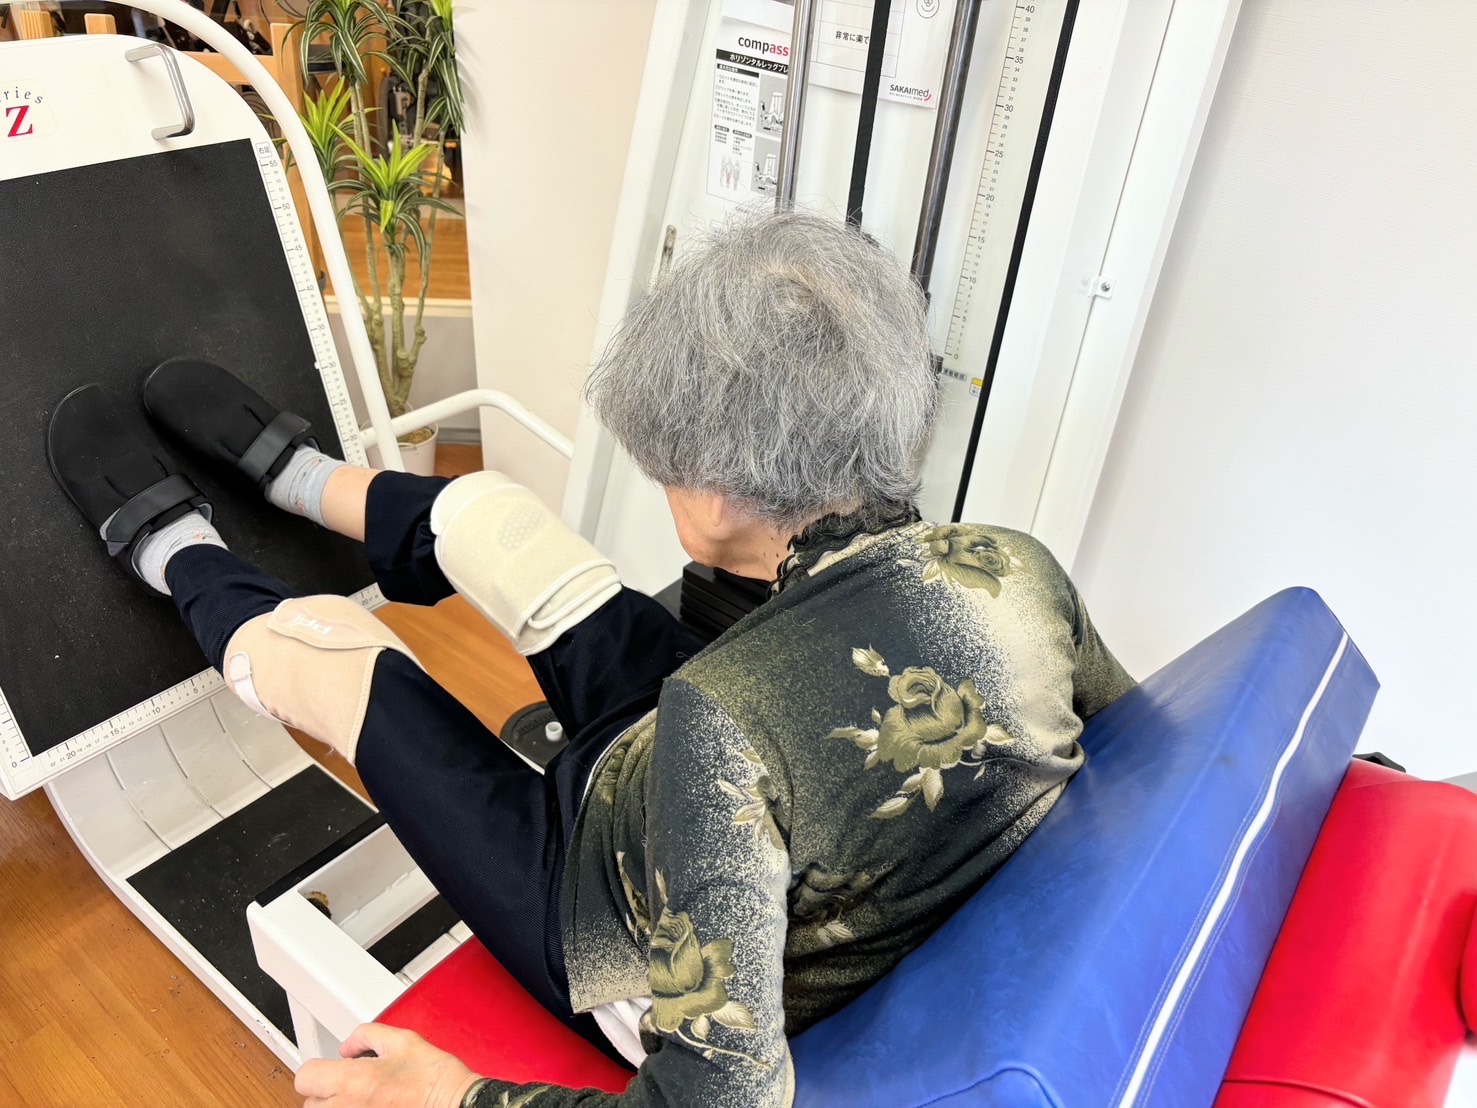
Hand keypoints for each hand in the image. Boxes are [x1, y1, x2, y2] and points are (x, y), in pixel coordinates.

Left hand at [296, 1023, 480, 1107]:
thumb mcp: (402, 1040)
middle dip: (325, 1091)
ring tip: (360, 1097)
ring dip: (335, 1105)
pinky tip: (372, 1105)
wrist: (455, 1104)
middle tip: (347, 1083)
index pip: (305, 1077)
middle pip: (309, 1103)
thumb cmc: (434, 1078)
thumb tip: (348, 1047)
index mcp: (354, 1080)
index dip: (316, 1068)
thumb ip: (367, 1035)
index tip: (327, 1068)